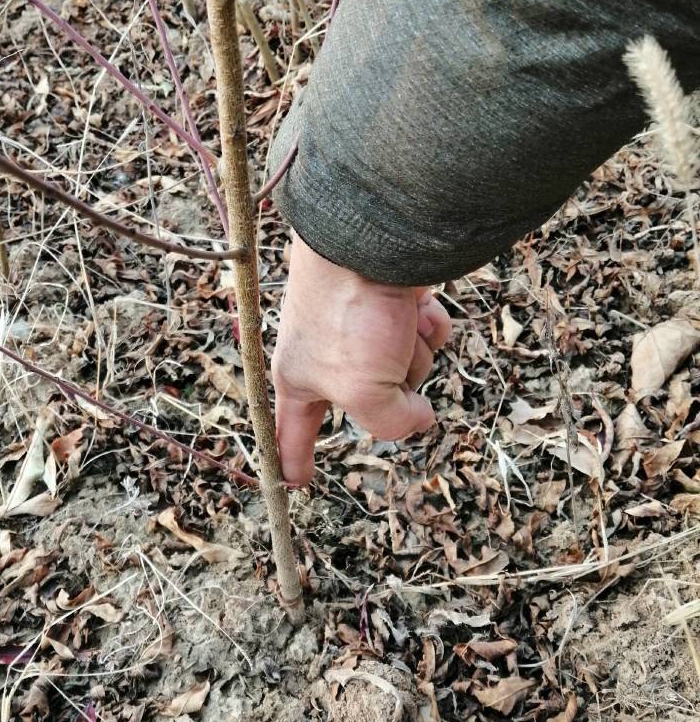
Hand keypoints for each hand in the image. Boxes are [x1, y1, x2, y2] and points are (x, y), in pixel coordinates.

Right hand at [271, 233, 451, 485]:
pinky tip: (421, 305)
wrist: (372, 237)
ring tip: (400, 323)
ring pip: (407, 367)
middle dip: (393, 386)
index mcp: (300, 378)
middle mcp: (328, 354)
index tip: (297, 483)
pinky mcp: (393, 300)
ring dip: (415, 352)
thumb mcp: (363, 391)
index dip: (295, 460)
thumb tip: (421, 416)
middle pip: (375, 402)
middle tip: (381, 355)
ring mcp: (363, 326)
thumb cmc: (350, 314)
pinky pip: (424, 334)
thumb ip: (391, 422)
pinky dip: (429, 324)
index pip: (291, 433)